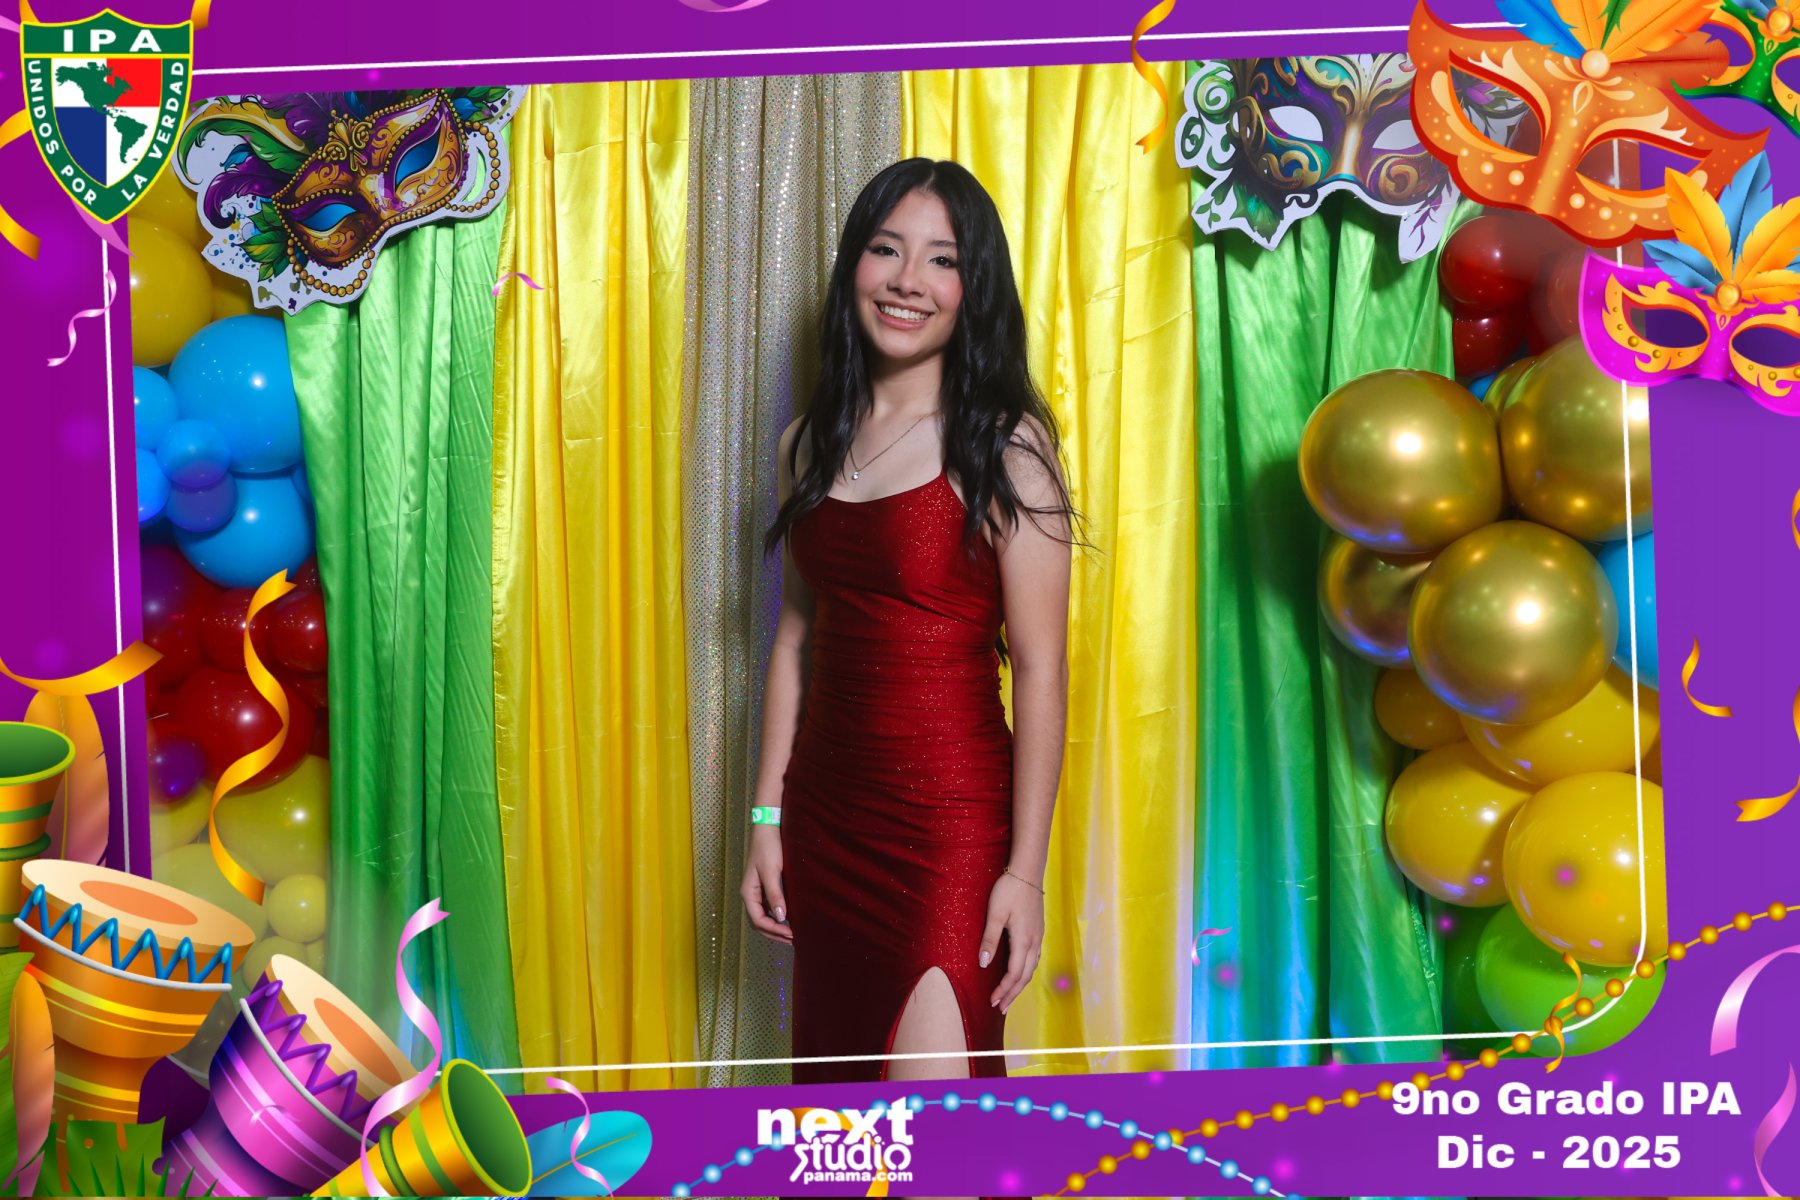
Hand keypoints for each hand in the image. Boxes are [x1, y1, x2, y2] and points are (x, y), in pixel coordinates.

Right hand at [741, 825, 791, 943]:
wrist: (769, 828)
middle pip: (759, 922)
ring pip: (764, 916)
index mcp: (748, 893)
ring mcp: (757, 891)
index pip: (758, 921)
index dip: (774, 930)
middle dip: (775, 933)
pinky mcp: (765, 886)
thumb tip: (780, 918)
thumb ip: (775, 895)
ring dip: (776, 927)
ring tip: (792, 933)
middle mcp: (751, 895)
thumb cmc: (769, 848)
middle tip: (793, 939)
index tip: (791, 934)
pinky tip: (790, 918)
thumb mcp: (772, 872)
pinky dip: (777, 916)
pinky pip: (769, 908)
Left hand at [979, 870, 1042, 1013]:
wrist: (1027, 872)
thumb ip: (990, 939)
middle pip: (1025, 976)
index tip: (992, 1002)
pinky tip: (1020, 973)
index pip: (1015, 974)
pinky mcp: (1038, 931)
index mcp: (1024, 940)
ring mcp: (1038, 936)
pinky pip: (1034, 959)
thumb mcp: (995, 913)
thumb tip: (983, 964)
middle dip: (1012, 993)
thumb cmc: (1008, 890)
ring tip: (1009, 997)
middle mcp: (1034, 942)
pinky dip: (1026, 972)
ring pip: (1031, 968)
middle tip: (1000, 1008)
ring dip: (1020, 985)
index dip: (1004, 990)